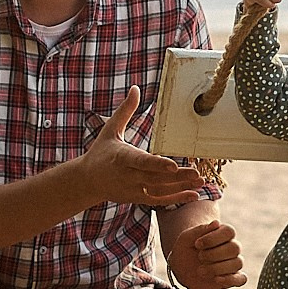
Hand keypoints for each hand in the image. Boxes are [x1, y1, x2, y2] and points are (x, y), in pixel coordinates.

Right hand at [79, 87, 206, 208]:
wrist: (87, 181)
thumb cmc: (100, 151)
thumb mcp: (110, 130)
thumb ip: (125, 111)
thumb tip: (135, 88)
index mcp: (121, 157)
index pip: (141, 162)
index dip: (156, 164)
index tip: (172, 165)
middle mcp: (127, 175)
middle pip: (154, 178)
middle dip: (176, 177)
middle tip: (197, 173)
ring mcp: (132, 189)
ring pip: (159, 190)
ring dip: (180, 187)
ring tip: (200, 180)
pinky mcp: (137, 198)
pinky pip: (158, 201)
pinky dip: (175, 198)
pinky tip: (193, 193)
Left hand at [167, 217, 245, 288]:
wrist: (181, 268)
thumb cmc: (185, 250)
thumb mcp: (187, 237)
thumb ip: (200, 229)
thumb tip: (216, 222)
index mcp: (223, 234)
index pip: (229, 232)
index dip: (213, 238)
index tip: (197, 244)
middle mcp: (231, 247)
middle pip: (234, 248)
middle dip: (213, 254)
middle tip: (199, 257)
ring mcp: (233, 263)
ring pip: (237, 263)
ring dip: (217, 268)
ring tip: (200, 270)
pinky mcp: (232, 278)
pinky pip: (242, 279)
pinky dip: (231, 279)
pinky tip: (216, 279)